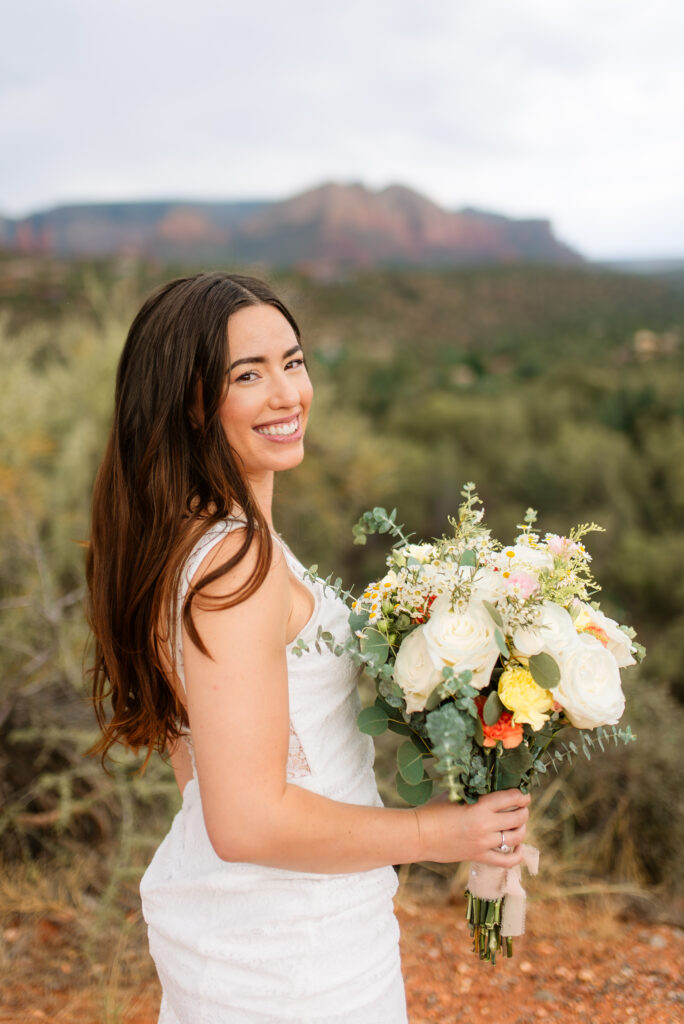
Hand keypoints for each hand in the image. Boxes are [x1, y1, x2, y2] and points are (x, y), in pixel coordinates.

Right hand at [415, 789, 530, 866]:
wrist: (419, 835)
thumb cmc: (433, 810)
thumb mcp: (455, 793)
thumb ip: (474, 790)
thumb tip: (490, 785)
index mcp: (480, 806)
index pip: (512, 798)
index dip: (522, 795)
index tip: (523, 793)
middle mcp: (486, 825)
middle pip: (518, 817)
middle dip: (524, 810)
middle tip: (522, 807)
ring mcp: (484, 843)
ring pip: (516, 837)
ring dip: (522, 829)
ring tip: (519, 823)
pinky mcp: (479, 857)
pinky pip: (507, 861)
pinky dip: (518, 855)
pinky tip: (519, 847)